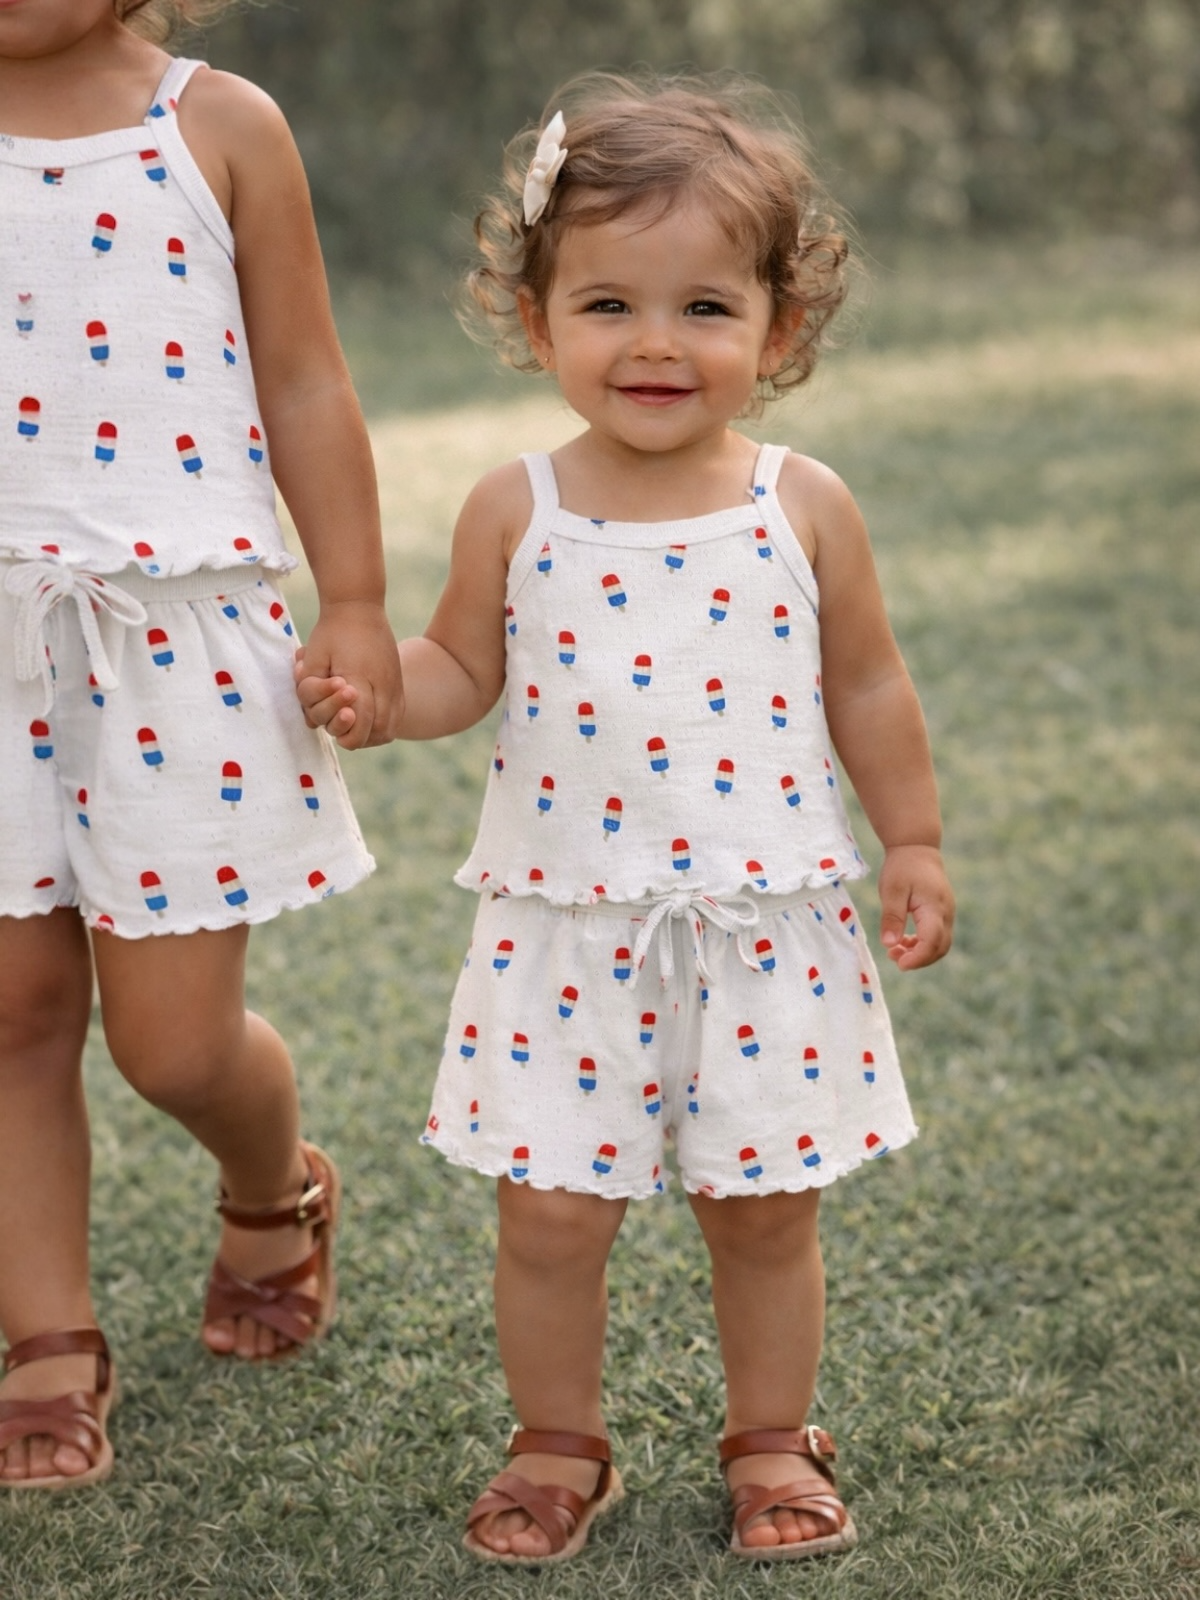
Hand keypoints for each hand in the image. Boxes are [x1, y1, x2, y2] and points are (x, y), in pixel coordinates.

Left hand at [298, 600, 399, 747]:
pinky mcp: (399, 685)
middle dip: (357, 737)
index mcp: (359, 677)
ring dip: (370, 736)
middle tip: (341, 729)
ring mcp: (394, 685)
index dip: (346, 730)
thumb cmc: (331, 632)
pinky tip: (366, 721)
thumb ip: (310, 691)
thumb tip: (312, 721)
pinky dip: (382, 727)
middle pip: (378, 731)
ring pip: (390, 729)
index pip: (360, 720)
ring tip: (353, 728)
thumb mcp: (312, 658)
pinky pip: (397, 718)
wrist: (358, 607)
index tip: (333, 727)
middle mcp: (383, 684)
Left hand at [877, 844, 954, 969]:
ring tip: (894, 951)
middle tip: (894, 958)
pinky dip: (922, 944)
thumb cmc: (902, 867)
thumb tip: (889, 944)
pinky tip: (903, 942)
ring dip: (920, 953)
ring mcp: (947, 913)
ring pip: (940, 944)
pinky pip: (937, 935)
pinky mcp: (942, 913)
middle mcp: (946, 913)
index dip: (918, 958)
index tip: (899, 964)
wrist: (916, 848)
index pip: (932, 941)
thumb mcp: (891, 891)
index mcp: (934, 907)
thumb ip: (892, 918)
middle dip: (919, 959)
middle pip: (940, 948)